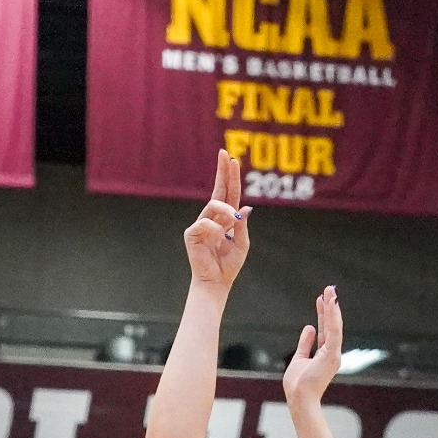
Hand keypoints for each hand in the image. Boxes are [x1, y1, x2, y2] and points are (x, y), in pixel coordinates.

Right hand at [183, 151, 251, 286]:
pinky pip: (205, 223)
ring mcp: (201, 224)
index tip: (232, 159)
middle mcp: (213, 217)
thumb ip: (242, 225)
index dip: (230, 176)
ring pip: (214, 205)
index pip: (228, 193)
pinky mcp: (192, 234)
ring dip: (227, 209)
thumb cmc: (228, 265)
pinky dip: (216, 228)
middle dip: (222, 172)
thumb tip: (245, 207)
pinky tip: (220, 238)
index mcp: (225, 218)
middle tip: (225, 154)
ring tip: (234, 218)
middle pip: (218, 190)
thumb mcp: (242, 243)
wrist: (216, 283)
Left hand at [283, 286, 343, 410]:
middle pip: (331, 325)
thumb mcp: (299, 358)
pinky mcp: (332, 355)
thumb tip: (309, 327)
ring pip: (334, 326)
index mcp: (325, 354)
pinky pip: (333, 332)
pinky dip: (333, 317)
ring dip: (333, 308)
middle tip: (329, 289)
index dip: (324, 313)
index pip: (325, 329)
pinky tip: (331, 304)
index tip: (321, 298)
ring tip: (331, 291)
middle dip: (330, 306)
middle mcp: (332, 353)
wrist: (300, 399)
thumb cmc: (298, 384)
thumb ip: (305, 343)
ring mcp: (333, 354)